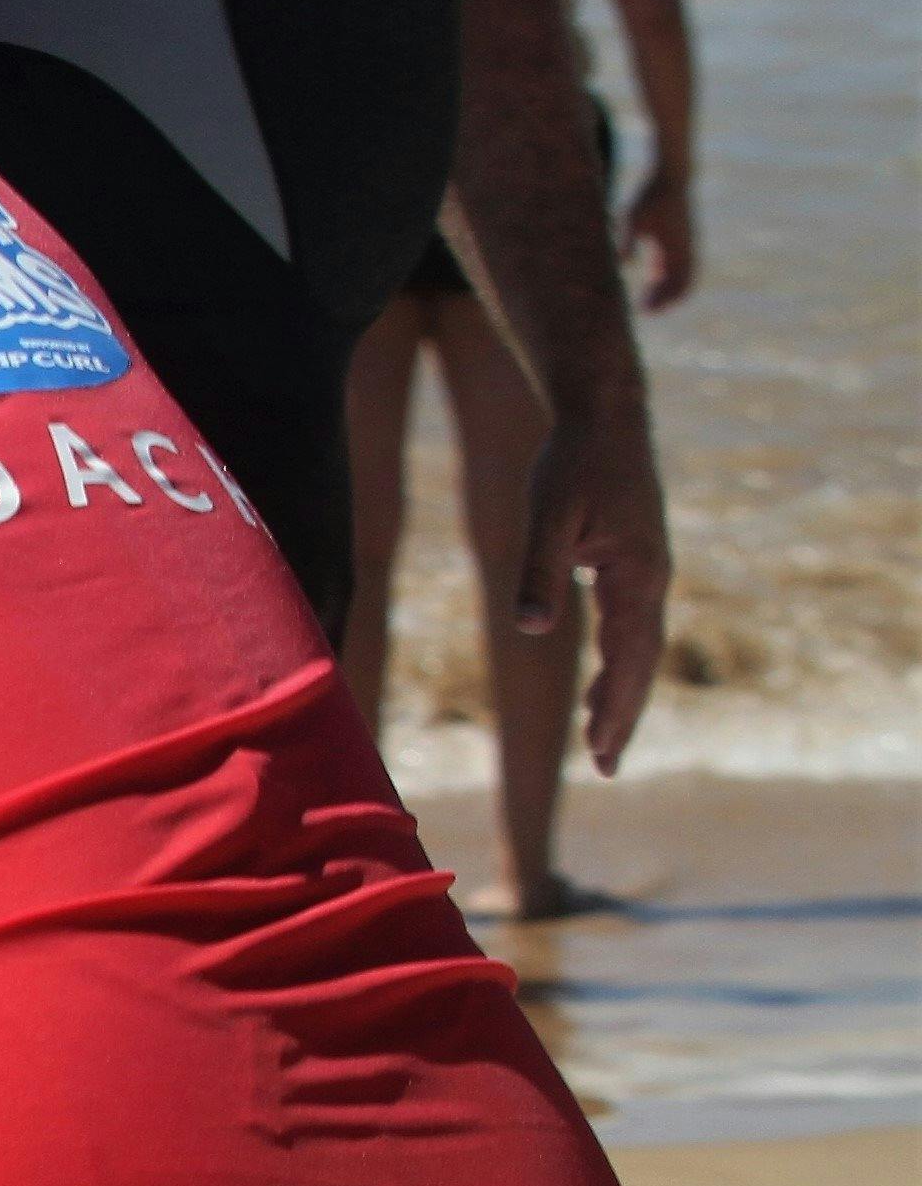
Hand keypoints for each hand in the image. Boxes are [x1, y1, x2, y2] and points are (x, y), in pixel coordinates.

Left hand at [510, 400, 672, 775]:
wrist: (605, 418)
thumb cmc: (573, 463)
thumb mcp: (547, 517)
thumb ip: (538, 572)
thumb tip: (532, 631)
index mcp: (637, 573)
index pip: (628, 655)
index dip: (615, 704)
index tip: (601, 749)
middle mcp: (653, 578)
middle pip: (643, 661)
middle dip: (623, 713)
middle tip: (607, 767)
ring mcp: (649, 572)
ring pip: (641, 646)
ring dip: (623, 692)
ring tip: (601, 740)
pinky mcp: (637, 564)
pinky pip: (633, 626)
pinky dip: (620, 661)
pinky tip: (598, 684)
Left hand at [619, 166, 697, 311]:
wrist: (672, 177)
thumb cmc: (649, 196)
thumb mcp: (631, 217)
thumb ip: (626, 240)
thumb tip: (622, 265)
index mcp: (675, 247)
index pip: (674, 282)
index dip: (662, 300)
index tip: (646, 312)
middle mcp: (685, 248)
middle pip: (679, 283)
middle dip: (664, 300)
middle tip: (645, 314)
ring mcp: (686, 243)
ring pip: (681, 275)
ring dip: (666, 289)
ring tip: (648, 302)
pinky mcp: (682, 237)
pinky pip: (678, 262)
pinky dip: (667, 274)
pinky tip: (651, 280)